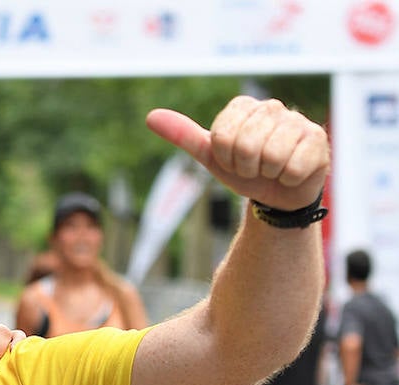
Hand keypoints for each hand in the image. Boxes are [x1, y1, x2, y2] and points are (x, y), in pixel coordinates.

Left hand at [146, 97, 328, 211]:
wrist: (277, 193)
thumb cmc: (244, 170)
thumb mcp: (211, 155)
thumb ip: (183, 136)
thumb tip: (151, 117)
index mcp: (243, 106)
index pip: (221, 136)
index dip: (225, 157)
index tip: (232, 160)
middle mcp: (272, 107)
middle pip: (246, 145)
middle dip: (245, 167)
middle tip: (254, 167)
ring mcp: (298, 121)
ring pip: (271, 156)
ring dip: (268, 173)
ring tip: (272, 169)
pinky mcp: (318, 139)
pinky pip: (294, 166)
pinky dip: (288, 178)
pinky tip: (291, 172)